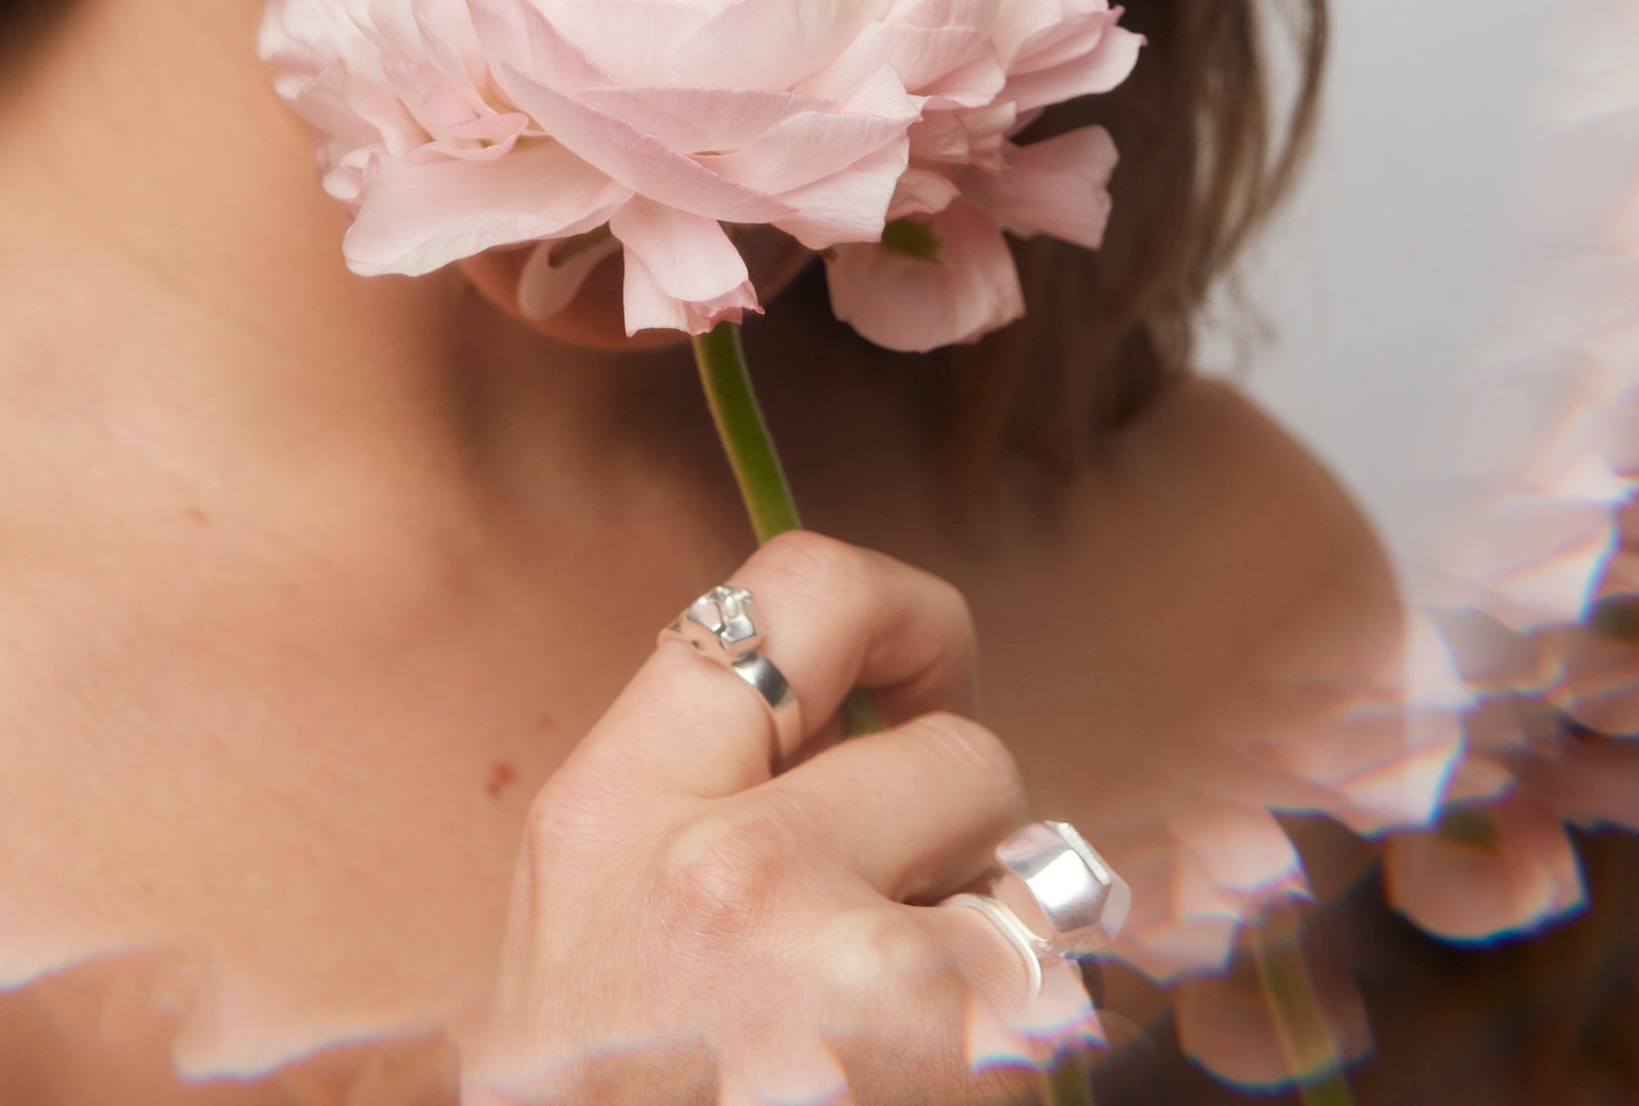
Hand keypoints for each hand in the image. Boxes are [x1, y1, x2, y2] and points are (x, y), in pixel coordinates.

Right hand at [470, 532, 1058, 1103]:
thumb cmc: (622, 1101)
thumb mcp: (599, 934)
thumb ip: (707, 801)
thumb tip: (876, 719)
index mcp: (607, 811)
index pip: (797, 583)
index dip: (901, 620)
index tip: (916, 698)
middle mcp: (707, 866)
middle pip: (955, 734)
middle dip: (969, 815)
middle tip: (928, 884)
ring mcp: (823, 964)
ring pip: (1017, 858)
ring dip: (993, 934)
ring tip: (895, 1032)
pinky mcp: (922, 1038)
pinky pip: (1040, 972)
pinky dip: (1018, 1024)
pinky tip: (918, 1078)